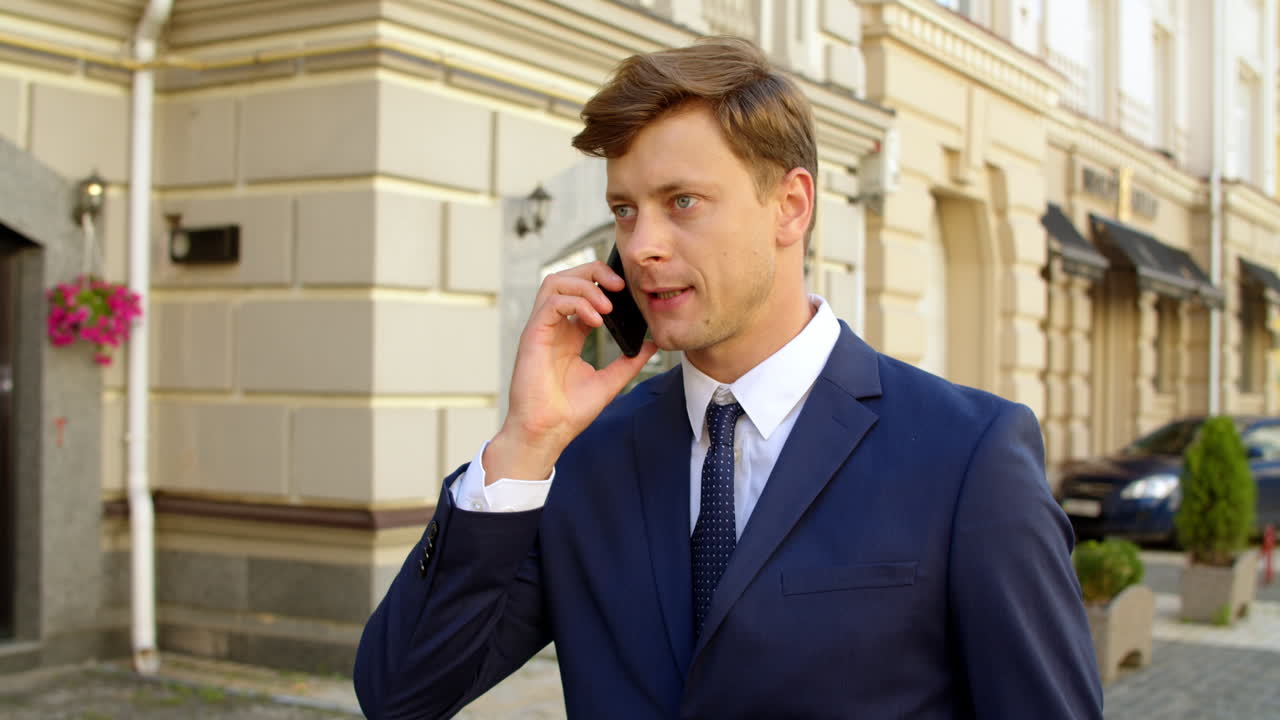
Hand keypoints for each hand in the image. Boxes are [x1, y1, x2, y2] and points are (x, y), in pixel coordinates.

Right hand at [483, 261, 657, 482]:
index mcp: (569, 334)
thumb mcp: (610, 381)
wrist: (548, 433)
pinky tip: (596, 320)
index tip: (628, 291)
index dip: (603, 284)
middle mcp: (554, 327)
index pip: (583, 293)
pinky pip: (551, 303)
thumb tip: (653, 343)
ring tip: (608, 305)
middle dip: (595, 272)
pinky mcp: (533, 335)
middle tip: (620, 286)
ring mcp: (541, 329)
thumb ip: (630, 361)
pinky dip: (576, 304)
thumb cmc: (569, 412)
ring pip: (555, 282)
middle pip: (568, 278)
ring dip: (585, 286)